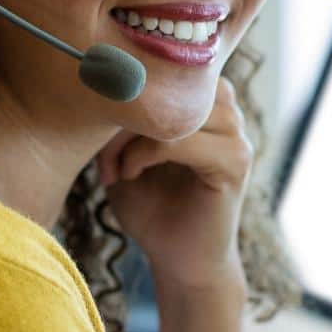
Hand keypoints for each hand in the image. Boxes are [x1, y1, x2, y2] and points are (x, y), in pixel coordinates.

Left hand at [96, 76, 251, 295]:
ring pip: (174, 108)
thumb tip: (100, 88)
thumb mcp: (123, 156)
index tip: (96, 131)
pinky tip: (129, 174)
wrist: (180, 262)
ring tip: (117, 167)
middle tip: (103, 154)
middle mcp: (226, 111)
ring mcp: (236, 135)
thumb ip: (118, 122)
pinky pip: (183, 139)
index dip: (123, 93)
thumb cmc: (151, 209)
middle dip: (125, 115)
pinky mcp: (235, 162)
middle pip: (167, 84)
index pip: (161, 68)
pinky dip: (145, 154)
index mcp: (203, 102)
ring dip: (133, 135)